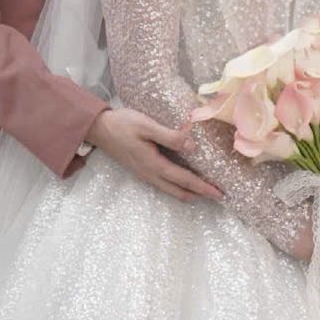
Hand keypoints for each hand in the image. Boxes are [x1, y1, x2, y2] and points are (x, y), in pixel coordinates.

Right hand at [86, 108, 222, 202]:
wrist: (99, 129)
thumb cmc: (123, 124)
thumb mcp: (147, 126)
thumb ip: (169, 136)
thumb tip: (192, 146)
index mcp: (154, 165)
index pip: (184, 180)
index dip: (203, 187)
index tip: (220, 193)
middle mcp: (150, 174)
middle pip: (178, 191)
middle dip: (199, 194)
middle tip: (218, 195)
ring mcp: (144, 174)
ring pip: (170, 190)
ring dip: (188, 192)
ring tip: (204, 190)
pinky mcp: (141, 170)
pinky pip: (163, 184)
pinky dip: (177, 186)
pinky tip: (182, 179)